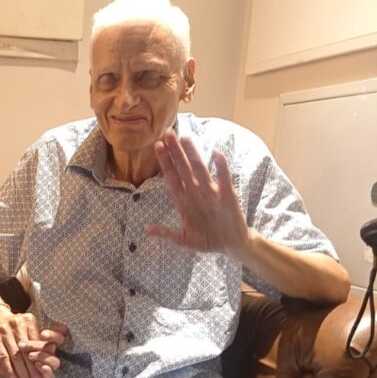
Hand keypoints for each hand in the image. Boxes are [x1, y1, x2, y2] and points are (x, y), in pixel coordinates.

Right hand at [0, 306, 66, 377]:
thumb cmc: (15, 323)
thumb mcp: (28, 323)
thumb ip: (41, 334)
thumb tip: (59, 342)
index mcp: (29, 321)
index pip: (37, 343)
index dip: (42, 359)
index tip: (45, 372)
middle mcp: (17, 325)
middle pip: (27, 351)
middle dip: (33, 368)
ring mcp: (4, 331)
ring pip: (15, 355)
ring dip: (21, 371)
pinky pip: (2, 355)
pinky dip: (8, 368)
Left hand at [146, 131, 250, 259]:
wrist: (229, 244)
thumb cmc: (205, 239)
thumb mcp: (183, 239)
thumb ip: (166, 232)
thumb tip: (147, 229)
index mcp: (183, 201)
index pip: (171, 177)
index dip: (165, 162)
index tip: (157, 146)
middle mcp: (196, 192)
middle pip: (183, 168)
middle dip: (175, 151)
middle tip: (168, 133)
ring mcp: (212, 192)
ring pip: (200, 169)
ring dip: (193, 154)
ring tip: (186, 138)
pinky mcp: (227, 196)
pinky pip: (224, 179)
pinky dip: (222, 167)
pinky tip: (217, 154)